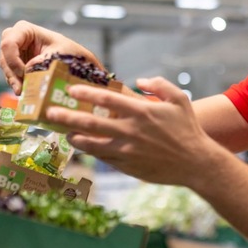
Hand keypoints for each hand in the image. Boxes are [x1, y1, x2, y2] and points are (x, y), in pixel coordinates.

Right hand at [0, 20, 99, 94]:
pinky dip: (17, 84)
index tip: (23, 72)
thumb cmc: (68, 51)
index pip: (8, 43)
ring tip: (22, 93)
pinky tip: (23, 92)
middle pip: (5, 57)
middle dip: (12, 74)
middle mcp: (16, 39)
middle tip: (21, 89)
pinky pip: (11, 75)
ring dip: (14, 81)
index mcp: (25, 30)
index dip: (12, 59)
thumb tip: (28, 70)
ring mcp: (14, 52)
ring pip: (6, 68)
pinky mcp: (16, 64)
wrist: (74, 59)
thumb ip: (42, 60)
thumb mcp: (58, 54)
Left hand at [45, 77, 218, 185]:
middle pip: (90, 123)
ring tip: (66, 133)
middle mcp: (130, 131)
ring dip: (75, 138)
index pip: (107, 100)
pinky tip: (86, 147)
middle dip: (67, 117)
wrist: (196, 163)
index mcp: (141, 112)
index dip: (86, 93)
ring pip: (91, 144)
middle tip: (51, 113)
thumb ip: (158, 85)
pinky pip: (103, 157)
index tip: (71, 89)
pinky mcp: (127, 166)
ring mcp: (127, 151)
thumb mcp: (179, 99)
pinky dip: (92, 151)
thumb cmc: (188, 129)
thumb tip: (138, 81)